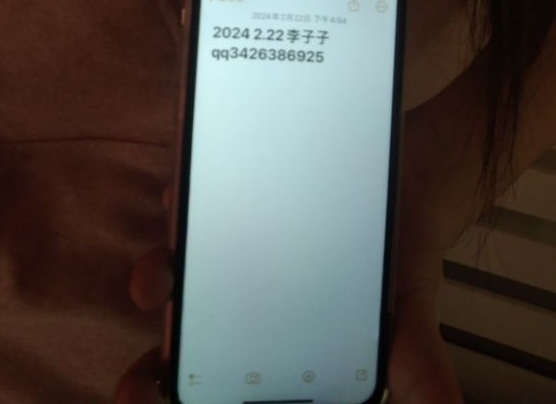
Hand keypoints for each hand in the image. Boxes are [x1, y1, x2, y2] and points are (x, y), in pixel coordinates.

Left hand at [115, 128, 465, 403]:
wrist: (406, 173)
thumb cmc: (397, 255)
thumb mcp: (409, 314)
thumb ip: (418, 364)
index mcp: (277, 338)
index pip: (225, 379)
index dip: (184, 396)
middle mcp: (245, 293)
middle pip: (189, 332)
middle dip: (159, 358)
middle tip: (138, 383)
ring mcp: (232, 240)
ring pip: (181, 267)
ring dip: (156, 277)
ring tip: (152, 286)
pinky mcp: (232, 189)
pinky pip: (197, 196)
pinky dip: (180, 200)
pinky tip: (175, 198)